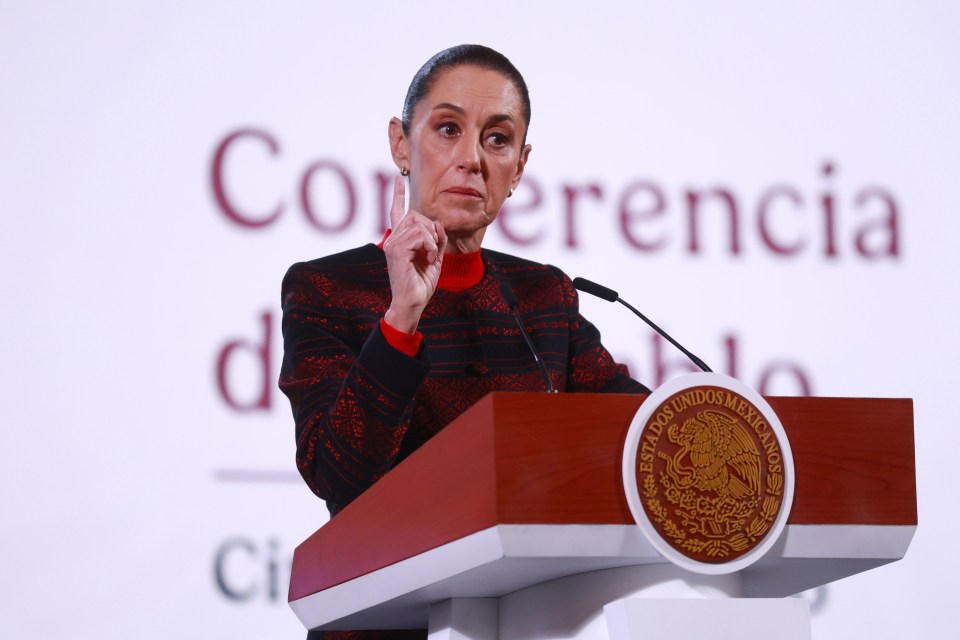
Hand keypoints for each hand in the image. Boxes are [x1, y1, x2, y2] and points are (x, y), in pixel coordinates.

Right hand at [383, 175, 446, 333]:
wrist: (413, 302)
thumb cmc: (421, 283)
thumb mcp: (435, 257)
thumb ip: (437, 239)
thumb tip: (437, 222)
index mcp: (400, 240)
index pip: (397, 212)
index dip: (398, 194)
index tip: (398, 178)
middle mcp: (393, 239)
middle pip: (414, 214)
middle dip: (430, 228)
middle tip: (434, 249)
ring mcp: (392, 244)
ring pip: (418, 224)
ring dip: (432, 240)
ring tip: (431, 257)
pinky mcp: (395, 250)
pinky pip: (419, 235)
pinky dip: (430, 246)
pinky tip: (429, 260)